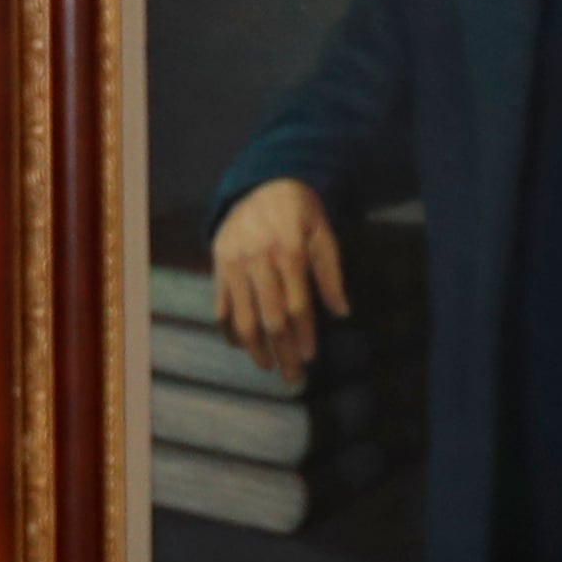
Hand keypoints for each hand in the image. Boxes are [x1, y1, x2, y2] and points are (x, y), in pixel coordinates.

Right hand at [209, 178, 350, 382]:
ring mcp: (235, 265)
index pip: (297, 306)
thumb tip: (343, 312)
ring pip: (243, 317)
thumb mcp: (323, 234)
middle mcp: (259, 262)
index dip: (304, 335)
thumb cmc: (300, 212)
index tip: (310, 358)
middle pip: (271, 318)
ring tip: (267, 366)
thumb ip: (331, 273)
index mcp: (289, 253)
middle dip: (283, 352)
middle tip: (292, 377)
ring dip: (255, 348)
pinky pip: (220, 305)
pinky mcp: (219, 266)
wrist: (260, 184)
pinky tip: (241, 345)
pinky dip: (229, 329)